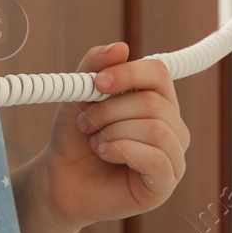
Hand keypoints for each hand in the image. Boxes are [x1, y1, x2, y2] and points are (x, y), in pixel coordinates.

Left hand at [39, 42, 190, 232]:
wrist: (59, 179)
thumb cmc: (75, 138)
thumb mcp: (78, 95)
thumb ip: (95, 66)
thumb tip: (121, 47)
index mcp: (157, 102)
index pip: (159, 73)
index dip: (128, 73)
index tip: (96, 83)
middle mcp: (172, 128)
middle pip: (153, 102)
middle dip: (110, 110)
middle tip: (85, 122)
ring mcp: (172, 158)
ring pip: (156, 128)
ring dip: (113, 131)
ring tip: (94, 141)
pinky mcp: (164, 185)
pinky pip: (156, 159)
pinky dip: (122, 151)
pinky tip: (104, 154)